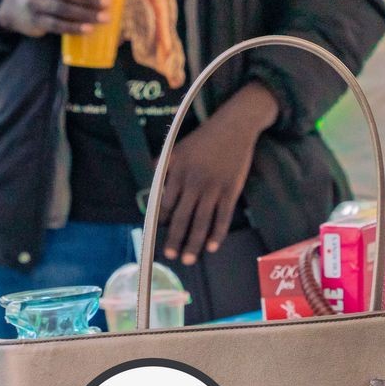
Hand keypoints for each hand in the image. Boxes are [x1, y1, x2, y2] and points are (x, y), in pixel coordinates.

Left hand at [159, 84, 278, 264]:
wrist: (234, 126)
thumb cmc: (204, 137)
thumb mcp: (178, 147)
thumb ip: (163, 165)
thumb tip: (150, 185)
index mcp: (178, 171)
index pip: (165, 203)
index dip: (160, 220)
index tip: (158, 231)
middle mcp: (194, 182)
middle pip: (181, 217)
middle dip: (174, 239)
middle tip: (169, 255)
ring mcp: (214, 187)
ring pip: (201, 222)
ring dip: (194, 244)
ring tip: (188, 259)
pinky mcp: (231, 190)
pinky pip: (222, 217)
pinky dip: (217, 234)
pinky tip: (212, 247)